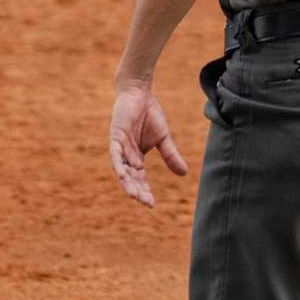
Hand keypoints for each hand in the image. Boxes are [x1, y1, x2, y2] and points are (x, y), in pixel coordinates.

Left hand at [107, 79, 188, 207]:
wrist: (140, 94)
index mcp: (136, 157)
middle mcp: (126, 155)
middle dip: (137, 190)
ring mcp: (120, 146)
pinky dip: (119, 164)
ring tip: (133, 195)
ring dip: (127, 182)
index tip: (152, 204)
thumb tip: (184, 174)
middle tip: (145, 203)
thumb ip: (171, 156)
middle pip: (131, 177)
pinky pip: (115, 153)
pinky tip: (123, 174)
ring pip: (122, 169)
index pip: (140, 178)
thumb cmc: (150, 115)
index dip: (145, 191)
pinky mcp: (115, 136)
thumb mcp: (164, 139)